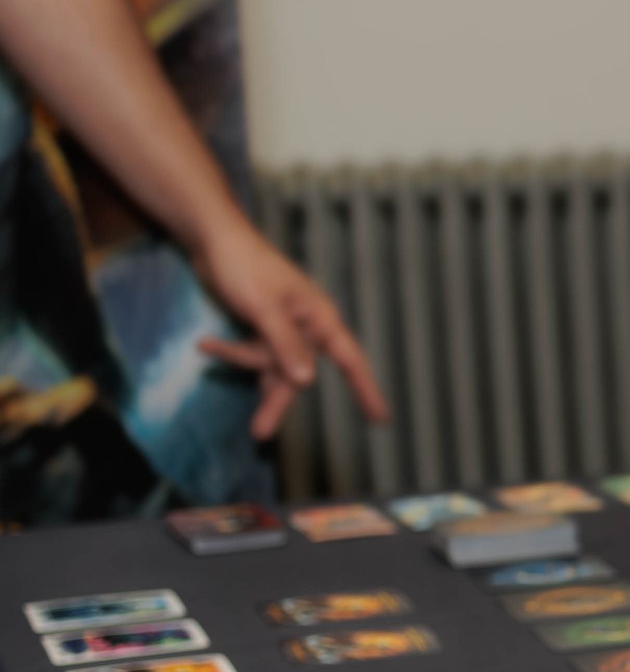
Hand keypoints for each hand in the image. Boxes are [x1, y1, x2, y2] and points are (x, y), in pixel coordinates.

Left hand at [191, 219, 389, 438]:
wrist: (213, 238)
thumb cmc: (245, 265)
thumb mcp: (264, 308)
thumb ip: (285, 345)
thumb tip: (307, 382)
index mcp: (320, 319)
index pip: (351, 361)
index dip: (367, 390)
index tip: (381, 419)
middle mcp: (308, 327)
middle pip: (300, 373)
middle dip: (277, 400)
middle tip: (260, 433)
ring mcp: (285, 329)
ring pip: (274, 365)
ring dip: (245, 365)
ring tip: (206, 346)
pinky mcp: (263, 327)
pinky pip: (255, 352)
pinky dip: (233, 350)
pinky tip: (206, 342)